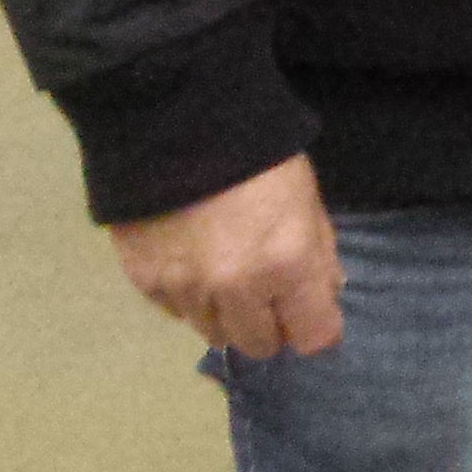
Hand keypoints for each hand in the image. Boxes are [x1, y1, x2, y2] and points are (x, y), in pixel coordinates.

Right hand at [107, 153, 344, 359]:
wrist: (175, 125)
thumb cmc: (257, 157)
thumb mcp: (307, 198)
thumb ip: (319, 253)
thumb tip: (325, 294)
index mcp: (287, 265)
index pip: (314, 337)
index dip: (316, 327)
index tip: (309, 312)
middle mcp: (237, 289)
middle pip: (260, 346)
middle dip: (269, 325)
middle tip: (265, 293)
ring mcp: (187, 290)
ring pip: (214, 333)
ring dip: (225, 313)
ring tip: (224, 271)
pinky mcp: (146, 283)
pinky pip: (176, 312)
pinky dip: (188, 297)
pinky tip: (191, 261)